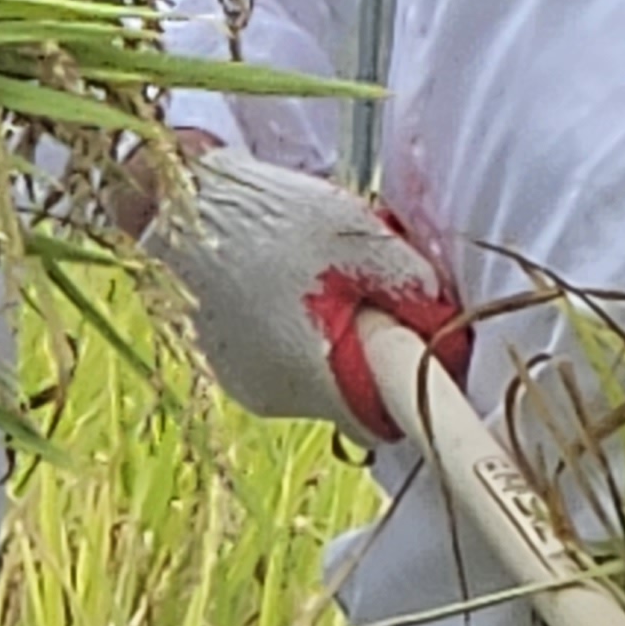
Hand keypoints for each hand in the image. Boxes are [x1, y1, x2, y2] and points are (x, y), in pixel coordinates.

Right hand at [141, 147, 471, 441]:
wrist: (181, 207)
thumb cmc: (273, 221)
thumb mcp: (363, 239)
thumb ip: (412, 287)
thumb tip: (443, 320)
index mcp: (319, 381)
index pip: (388, 418)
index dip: (410, 380)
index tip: (418, 339)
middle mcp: (279, 400)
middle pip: (349, 392)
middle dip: (366, 346)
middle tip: (367, 289)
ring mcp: (245, 385)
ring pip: (313, 373)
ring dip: (328, 335)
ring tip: (321, 275)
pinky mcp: (225, 365)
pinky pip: (279, 359)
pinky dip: (293, 330)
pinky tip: (287, 281)